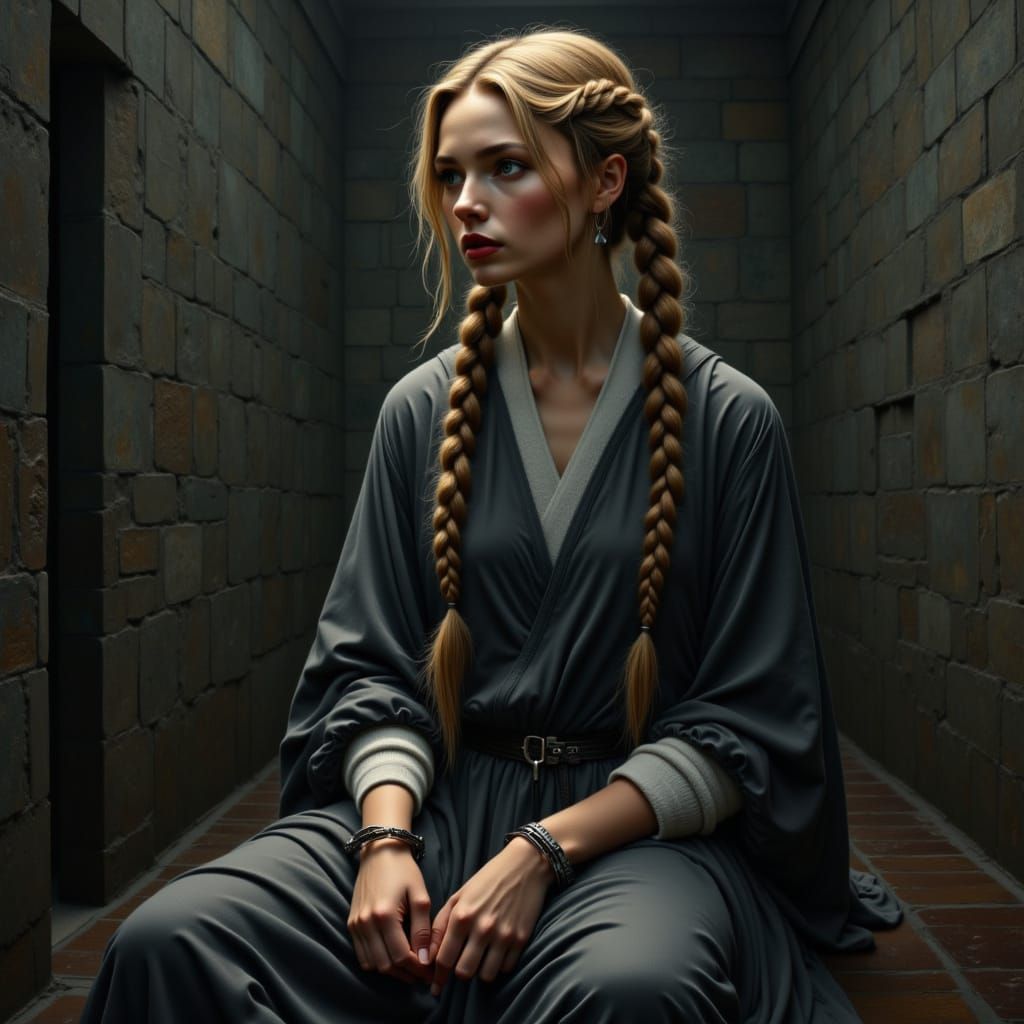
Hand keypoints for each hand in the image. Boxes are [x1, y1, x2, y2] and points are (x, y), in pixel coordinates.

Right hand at [348, 839, 434, 985]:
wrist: (380, 851)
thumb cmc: (404, 871)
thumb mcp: (420, 896)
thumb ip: (422, 929)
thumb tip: (424, 960)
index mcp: (384, 915)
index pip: (401, 956)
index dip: (418, 969)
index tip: (431, 972)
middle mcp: (365, 923)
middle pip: (385, 965)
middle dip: (406, 974)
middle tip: (423, 974)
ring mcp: (355, 924)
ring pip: (372, 964)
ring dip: (392, 971)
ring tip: (410, 969)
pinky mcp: (351, 923)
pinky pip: (362, 955)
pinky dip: (377, 962)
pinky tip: (393, 957)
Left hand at [428, 837, 553, 997]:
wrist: (525, 865)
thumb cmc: (488, 879)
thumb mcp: (459, 896)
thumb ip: (441, 925)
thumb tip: (429, 955)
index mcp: (462, 916)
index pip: (444, 959)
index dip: (437, 977)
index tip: (436, 987)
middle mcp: (482, 928)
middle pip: (464, 972)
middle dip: (459, 973)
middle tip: (461, 965)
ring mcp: (503, 935)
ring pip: (486, 976)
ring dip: (480, 970)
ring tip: (481, 958)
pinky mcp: (521, 939)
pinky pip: (506, 968)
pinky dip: (500, 965)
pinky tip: (497, 951)